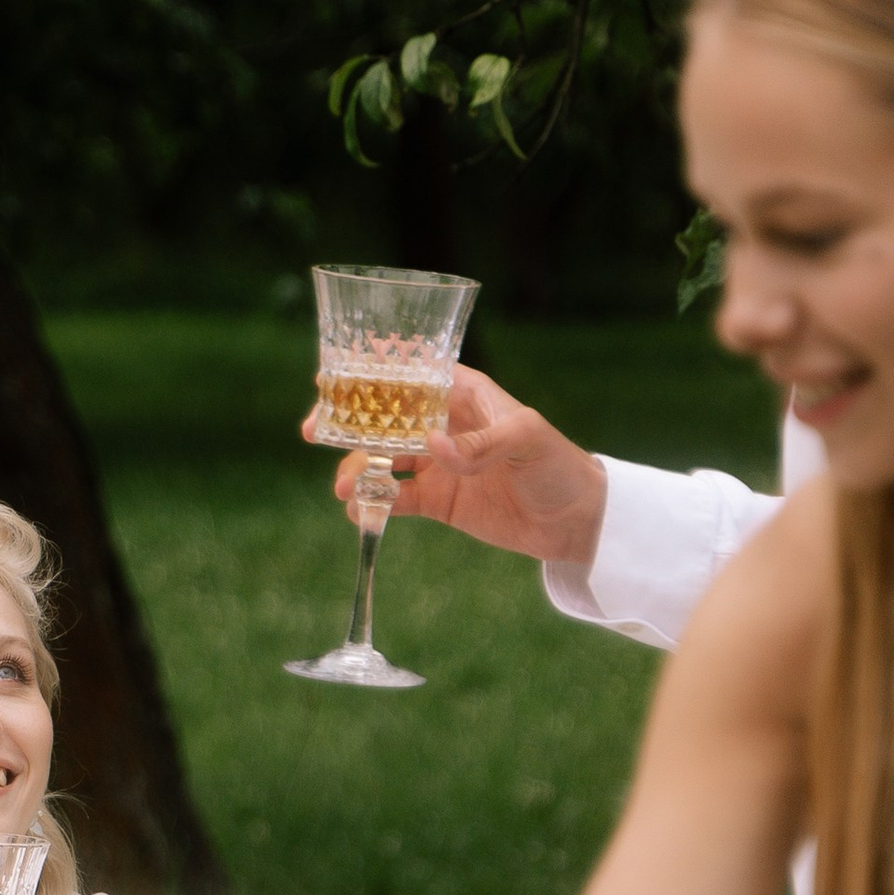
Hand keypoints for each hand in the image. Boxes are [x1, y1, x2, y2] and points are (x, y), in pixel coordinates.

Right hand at [309, 366, 606, 565]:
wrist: (577, 521)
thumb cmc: (559, 464)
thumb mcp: (526, 440)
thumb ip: (480, 443)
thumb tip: (431, 447)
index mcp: (464, 394)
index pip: (410, 374)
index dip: (371, 373)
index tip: (334, 379)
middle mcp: (443, 425)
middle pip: (383, 416)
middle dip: (347, 423)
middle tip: (316, 432)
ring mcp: (438, 464)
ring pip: (382, 459)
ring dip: (356, 469)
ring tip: (342, 487)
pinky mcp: (438, 501)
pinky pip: (395, 499)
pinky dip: (373, 504)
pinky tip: (358, 510)